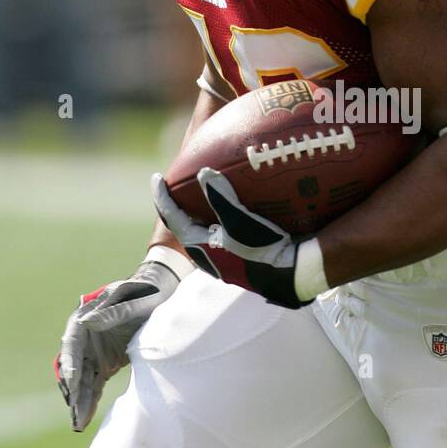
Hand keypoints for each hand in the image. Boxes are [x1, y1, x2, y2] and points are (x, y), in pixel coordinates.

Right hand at [55, 258, 183, 431]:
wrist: (162, 297)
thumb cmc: (146, 294)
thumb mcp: (134, 300)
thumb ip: (113, 311)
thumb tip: (86, 322)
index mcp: (86, 317)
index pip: (73, 341)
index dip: (70, 361)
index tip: (72, 381)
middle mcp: (85, 338)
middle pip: (75, 366)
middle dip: (74, 390)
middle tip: (75, 413)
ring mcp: (94, 352)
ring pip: (82, 380)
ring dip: (79, 401)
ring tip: (78, 424)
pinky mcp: (104, 364)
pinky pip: (93, 384)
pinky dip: (89, 401)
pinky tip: (84, 419)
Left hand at [151, 169, 309, 309]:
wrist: (289, 274)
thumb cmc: (262, 248)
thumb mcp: (239, 221)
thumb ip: (220, 197)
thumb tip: (203, 173)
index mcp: (199, 246)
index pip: (173, 217)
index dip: (163, 197)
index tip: (157, 177)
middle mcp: (207, 255)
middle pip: (185, 225)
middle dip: (181, 205)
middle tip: (180, 185)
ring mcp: (223, 258)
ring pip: (204, 231)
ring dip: (202, 212)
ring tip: (206, 194)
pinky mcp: (239, 258)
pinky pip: (222, 234)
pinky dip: (221, 218)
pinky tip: (235, 208)